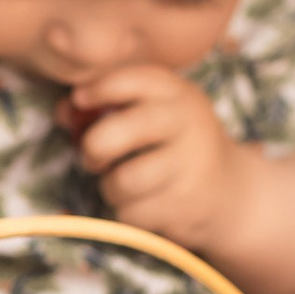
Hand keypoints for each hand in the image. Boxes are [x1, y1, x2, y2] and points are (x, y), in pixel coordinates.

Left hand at [64, 66, 238, 253]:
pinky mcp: (188, 205)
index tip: (80, 100)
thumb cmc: (173, 146)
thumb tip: (64, 112)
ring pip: (124, 180)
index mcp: (178, 94)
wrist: (230, 192)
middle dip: (95, 146)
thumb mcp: (152, 116)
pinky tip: (144, 206)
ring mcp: (192, 166)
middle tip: (92, 157)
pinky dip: (129, 213)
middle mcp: (189, 124)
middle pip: (126, 130)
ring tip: (121, 186)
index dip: (100, 88)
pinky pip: (134, 213)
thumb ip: (108, 108)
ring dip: (111, 188)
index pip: (135, 80)